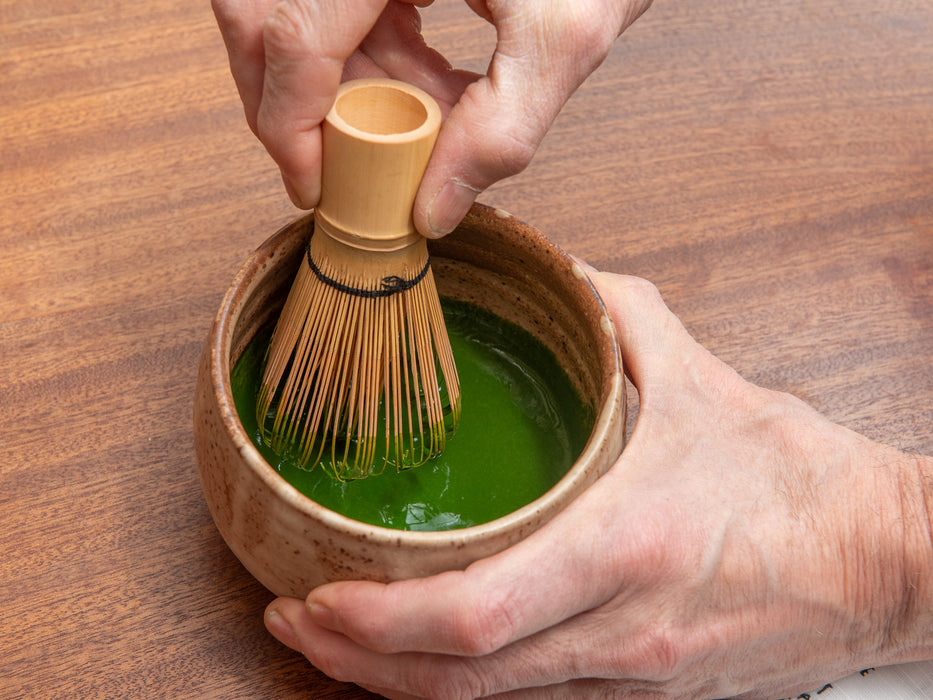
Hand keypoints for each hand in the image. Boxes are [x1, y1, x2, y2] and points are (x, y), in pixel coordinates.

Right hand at [210, 0, 652, 236]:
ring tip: (414, 112)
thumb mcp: (562, 39)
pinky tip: (424, 76)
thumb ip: (498, 132)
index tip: (312, 186)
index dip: (287, 123)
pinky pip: (338, 6)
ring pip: (292, 15)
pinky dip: (366, 53)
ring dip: (339, 83)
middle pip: (261, 18)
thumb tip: (429, 209)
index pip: (293, 34)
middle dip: (288, 102)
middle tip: (329, 163)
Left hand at [263, 271, 932, 698]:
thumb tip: (550, 272)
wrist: (883, 563)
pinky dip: (462, 692)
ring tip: (334, 648)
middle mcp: (621, 629)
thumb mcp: (699, 376)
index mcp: (626, 545)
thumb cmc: (799, 477)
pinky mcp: (646, 693)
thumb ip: (612, 314)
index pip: (478, 612)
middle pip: (462, 679)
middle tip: (294, 623)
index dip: (381, 623)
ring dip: (398, 687)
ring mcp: (633, 675)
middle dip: (361, 664)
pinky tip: (423, 667)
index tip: (314, 596)